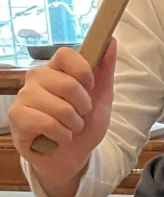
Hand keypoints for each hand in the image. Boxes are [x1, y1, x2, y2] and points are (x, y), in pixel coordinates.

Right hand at [9, 42, 116, 195]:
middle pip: (68, 83)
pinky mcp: (17, 116)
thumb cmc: (85, 123)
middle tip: (81, 115)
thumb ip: (106, 69)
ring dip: (74, 124)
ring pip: (59, 107)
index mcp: (58, 69)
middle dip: (84, 106)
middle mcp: (37, 78)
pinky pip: (47, 123)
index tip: (91, 86)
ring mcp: (24, 96)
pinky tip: (60, 137)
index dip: (83, 71)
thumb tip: (112, 41)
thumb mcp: (103, 97)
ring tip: (71, 128)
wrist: (73, 155)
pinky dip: (62, 135)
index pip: (66, 54)